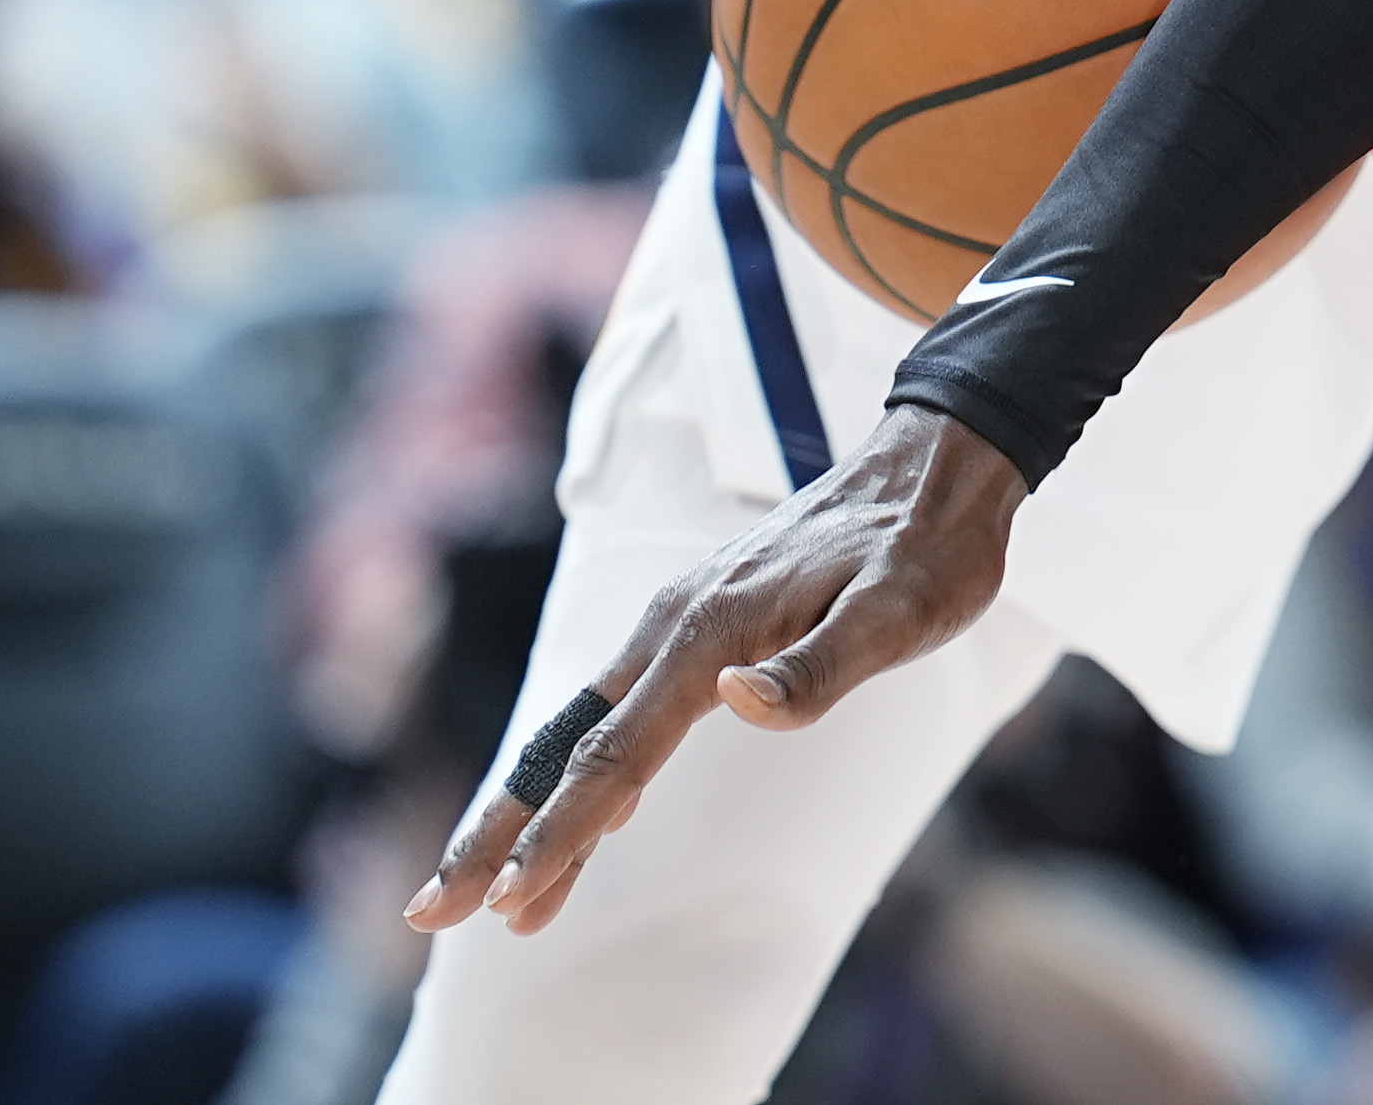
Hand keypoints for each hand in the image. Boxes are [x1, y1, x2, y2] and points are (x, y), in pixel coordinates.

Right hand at [405, 405, 1021, 932]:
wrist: (938, 462)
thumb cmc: (928, 547)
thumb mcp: (902, 613)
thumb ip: (819, 667)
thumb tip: (737, 704)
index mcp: (712, 633)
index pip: (616, 756)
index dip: (558, 835)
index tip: (507, 901)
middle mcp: (675, 626)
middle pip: (566, 745)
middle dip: (497, 833)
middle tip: (433, 912)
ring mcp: (681, 620)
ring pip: (584, 728)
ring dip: (530, 811)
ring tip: (493, 892)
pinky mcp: (700, 622)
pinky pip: (621, 708)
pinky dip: (585, 771)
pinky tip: (587, 819)